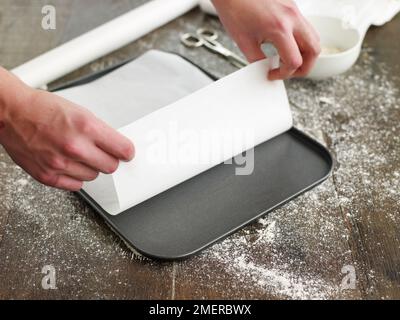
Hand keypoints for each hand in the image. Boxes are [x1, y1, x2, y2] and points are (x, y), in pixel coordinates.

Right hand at [0, 69, 134, 190]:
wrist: (11, 113)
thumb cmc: (43, 109)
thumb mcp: (80, 112)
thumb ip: (100, 132)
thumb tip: (117, 147)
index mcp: (85, 126)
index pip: (123, 149)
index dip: (126, 152)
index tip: (126, 153)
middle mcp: (74, 146)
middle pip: (111, 167)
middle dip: (109, 159)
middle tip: (101, 153)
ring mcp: (60, 163)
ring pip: (94, 176)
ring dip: (90, 167)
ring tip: (77, 154)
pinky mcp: (48, 176)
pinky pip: (76, 185)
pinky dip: (75, 177)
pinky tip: (68, 164)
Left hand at [212, 0, 320, 78]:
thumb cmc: (235, 10)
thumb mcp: (244, 42)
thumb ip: (258, 60)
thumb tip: (265, 71)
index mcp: (279, 28)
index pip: (294, 61)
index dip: (284, 74)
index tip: (273, 74)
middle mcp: (292, 17)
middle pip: (314, 50)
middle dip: (304, 67)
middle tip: (289, 72)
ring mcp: (294, 10)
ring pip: (314, 37)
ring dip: (305, 53)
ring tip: (288, 60)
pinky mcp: (292, 6)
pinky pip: (305, 27)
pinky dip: (300, 40)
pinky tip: (285, 44)